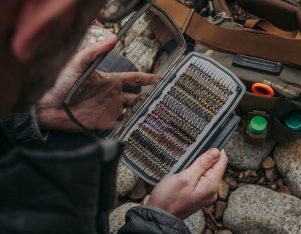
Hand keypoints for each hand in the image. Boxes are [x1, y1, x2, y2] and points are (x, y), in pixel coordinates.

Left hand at [37, 36, 158, 130]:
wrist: (47, 105)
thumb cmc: (61, 81)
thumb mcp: (78, 62)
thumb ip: (95, 51)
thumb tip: (114, 38)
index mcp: (109, 81)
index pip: (133, 79)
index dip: (146, 78)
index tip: (159, 78)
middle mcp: (112, 96)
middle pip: (136, 97)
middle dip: (149, 98)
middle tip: (161, 101)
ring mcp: (109, 110)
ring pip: (131, 111)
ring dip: (141, 113)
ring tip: (154, 115)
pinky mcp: (103, 123)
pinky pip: (121, 125)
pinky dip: (130, 127)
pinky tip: (139, 127)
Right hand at [147, 148, 227, 219]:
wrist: (159, 216)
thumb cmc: (169, 197)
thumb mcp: (185, 177)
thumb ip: (202, 164)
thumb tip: (216, 151)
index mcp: (211, 185)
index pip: (222, 161)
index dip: (215, 150)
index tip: (203, 144)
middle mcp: (212, 190)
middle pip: (216, 167)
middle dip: (205, 158)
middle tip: (190, 156)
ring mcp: (205, 194)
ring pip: (208, 172)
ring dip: (199, 165)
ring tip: (186, 164)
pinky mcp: (198, 195)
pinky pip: (201, 179)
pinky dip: (195, 172)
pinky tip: (185, 172)